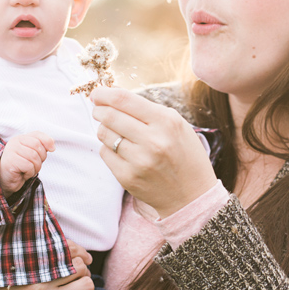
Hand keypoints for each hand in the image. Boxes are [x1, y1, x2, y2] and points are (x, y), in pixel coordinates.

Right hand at [0, 131, 54, 196]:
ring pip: (34, 157)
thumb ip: (41, 146)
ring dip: (36, 167)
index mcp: (20, 138)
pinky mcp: (11, 162)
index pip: (38, 135)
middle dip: (41, 158)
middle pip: (37, 146)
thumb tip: (53, 146)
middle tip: (35, 165)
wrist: (5, 180)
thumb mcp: (32, 154)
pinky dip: (30, 173)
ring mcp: (11, 151)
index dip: (47, 142)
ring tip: (28, 170)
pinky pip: (29, 166)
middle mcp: (14, 142)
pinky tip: (23, 174)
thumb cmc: (20, 166)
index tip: (52, 149)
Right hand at [0, 240, 117, 289]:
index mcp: (30, 269)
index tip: (78, 254)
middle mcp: (42, 287)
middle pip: (79, 267)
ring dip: (86, 283)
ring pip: (86, 286)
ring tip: (79, 286)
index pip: (65, 251)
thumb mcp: (4, 266)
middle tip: (76, 272)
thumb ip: (25, 251)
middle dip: (82, 267)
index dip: (76, 250)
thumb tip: (45, 226)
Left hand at [90, 86, 216, 217]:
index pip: (125, 100)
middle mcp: (153, 140)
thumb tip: (113, 96)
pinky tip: (121, 150)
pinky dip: (108, 147)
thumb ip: (147, 110)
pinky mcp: (127, 177)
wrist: (192, 196)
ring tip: (116, 131)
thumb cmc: (185, 155)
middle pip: (109, 115)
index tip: (97, 93)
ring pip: (104, 133)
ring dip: (104, 128)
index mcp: (167, 122)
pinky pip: (105, 153)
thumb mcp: (177, 125)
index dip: (104, 93)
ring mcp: (139, 161)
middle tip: (99, 109)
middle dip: (99, 109)